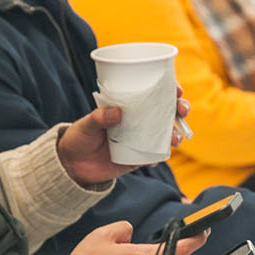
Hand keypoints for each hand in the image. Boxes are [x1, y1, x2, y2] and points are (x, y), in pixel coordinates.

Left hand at [56, 92, 190, 186]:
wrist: (72, 165)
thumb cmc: (79, 137)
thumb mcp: (85, 124)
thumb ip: (99, 117)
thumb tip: (117, 111)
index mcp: (128, 106)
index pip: (153, 93)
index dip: (169, 89)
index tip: (176, 89)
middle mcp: (138, 121)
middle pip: (167, 112)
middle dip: (180, 109)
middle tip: (181, 110)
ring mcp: (140, 139)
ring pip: (166, 134)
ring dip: (175, 135)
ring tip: (174, 139)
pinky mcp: (138, 158)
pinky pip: (154, 157)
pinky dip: (158, 157)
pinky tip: (154, 159)